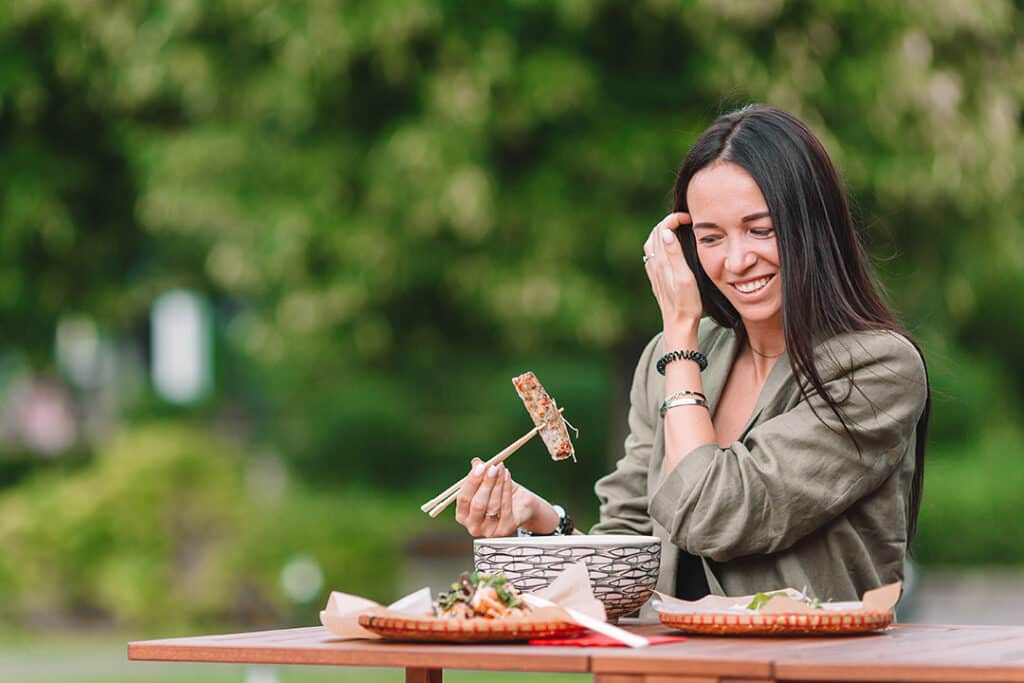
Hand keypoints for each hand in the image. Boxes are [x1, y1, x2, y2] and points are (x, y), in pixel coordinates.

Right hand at [454, 459, 552, 537]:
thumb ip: (480, 473)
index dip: (471, 482)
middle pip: (477, 504)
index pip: (463, 499)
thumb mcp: (488, 482)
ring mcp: (489, 531)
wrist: (521, 507)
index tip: (480, 467)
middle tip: (493, 468)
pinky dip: (506, 489)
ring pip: (493, 505)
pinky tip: (507, 476)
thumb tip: (476, 462)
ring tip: (502, 469)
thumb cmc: (500, 495)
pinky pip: (505, 508)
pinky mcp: (505, 530)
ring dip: (498, 483)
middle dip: (486, 484)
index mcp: (463, 515)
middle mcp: (473, 526)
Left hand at [643, 212, 701, 331]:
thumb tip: (665, 232)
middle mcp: (654, 265)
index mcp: (661, 261)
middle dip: (669, 222)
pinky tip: (669, 250)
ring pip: (652, 245)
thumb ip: (675, 254)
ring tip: (679, 230)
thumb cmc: (686, 303)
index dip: (674, 219)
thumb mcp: (685, 277)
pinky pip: (653, 256)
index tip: (689, 219)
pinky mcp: (656, 279)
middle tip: (686, 221)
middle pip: (655, 234)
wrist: (679, 324)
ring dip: (663, 233)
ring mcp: (653, 272)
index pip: (662, 229)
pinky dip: (660, 246)